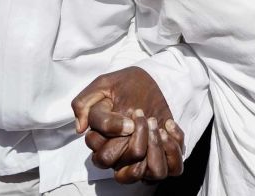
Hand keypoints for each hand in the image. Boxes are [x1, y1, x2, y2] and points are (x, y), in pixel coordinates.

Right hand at [72, 67, 184, 182]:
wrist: (155, 80)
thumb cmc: (128, 84)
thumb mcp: (104, 84)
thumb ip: (84, 102)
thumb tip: (80, 127)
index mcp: (101, 140)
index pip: (98, 148)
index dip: (114, 128)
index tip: (132, 112)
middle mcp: (118, 155)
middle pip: (113, 163)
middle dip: (133, 141)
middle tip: (145, 118)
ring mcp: (140, 159)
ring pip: (141, 173)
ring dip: (153, 149)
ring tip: (158, 125)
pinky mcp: (163, 157)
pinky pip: (170, 169)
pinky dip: (173, 150)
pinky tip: (169, 126)